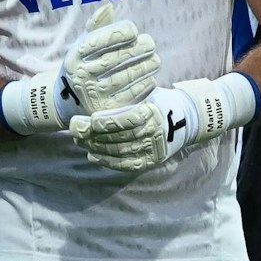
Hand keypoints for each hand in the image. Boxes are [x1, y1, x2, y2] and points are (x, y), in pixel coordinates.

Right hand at [62, 3, 158, 114]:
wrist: (72, 103)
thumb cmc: (85, 66)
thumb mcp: (84, 46)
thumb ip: (98, 26)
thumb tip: (109, 7)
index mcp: (75, 56)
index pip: (96, 42)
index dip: (118, 33)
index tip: (133, 30)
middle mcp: (81, 76)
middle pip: (113, 59)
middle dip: (137, 49)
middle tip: (150, 43)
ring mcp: (93, 95)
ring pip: (125, 77)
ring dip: (145, 66)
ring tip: (155, 60)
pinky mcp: (107, 110)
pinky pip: (131, 95)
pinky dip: (145, 84)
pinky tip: (150, 77)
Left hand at [71, 88, 196, 174]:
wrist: (185, 118)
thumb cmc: (155, 102)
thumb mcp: (141, 96)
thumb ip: (117, 105)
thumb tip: (86, 118)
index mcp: (151, 112)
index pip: (122, 120)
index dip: (102, 122)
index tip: (84, 121)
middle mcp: (154, 132)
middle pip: (117, 137)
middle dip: (92, 136)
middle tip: (74, 132)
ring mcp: (153, 149)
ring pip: (119, 151)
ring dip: (96, 148)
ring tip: (81, 142)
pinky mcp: (152, 161)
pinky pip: (126, 164)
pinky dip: (107, 161)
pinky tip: (92, 156)